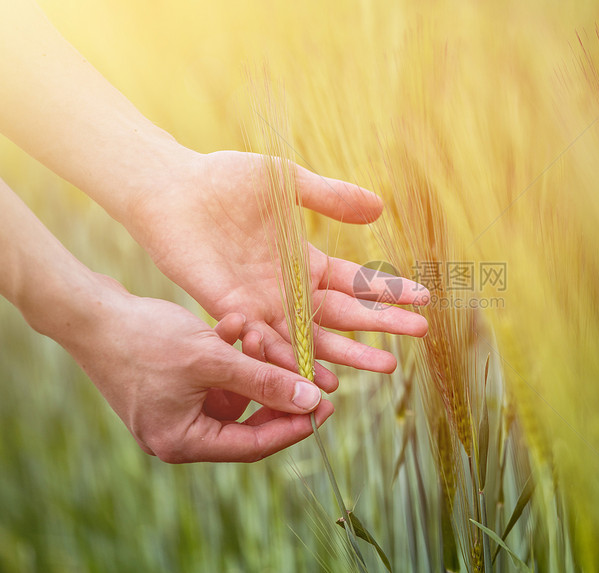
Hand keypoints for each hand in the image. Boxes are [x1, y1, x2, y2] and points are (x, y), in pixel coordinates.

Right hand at [64, 275, 333, 462]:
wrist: (90, 311)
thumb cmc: (144, 339)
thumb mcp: (213, 360)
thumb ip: (264, 382)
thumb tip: (312, 403)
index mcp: (182, 441)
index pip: (252, 445)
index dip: (293, 426)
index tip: (327, 409)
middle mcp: (178, 432)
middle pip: (246, 420)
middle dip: (275, 388)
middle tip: (313, 373)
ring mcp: (175, 409)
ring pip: (234, 391)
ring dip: (252, 362)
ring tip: (258, 331)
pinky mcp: (174, 384)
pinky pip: (216, 375)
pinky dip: (229, 352)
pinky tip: (234, 323)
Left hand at [127, 150, 427, 386]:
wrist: (171, 188)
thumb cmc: (226, 179)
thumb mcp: (288, 182)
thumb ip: (331, 197)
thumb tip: (379, 208)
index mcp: (304, 261)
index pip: (356, 282)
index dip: (389, 291)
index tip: (424, 298)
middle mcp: (289, 289)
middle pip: (345, 314)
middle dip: (383, 325)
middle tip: (420, 335)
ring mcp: (264, 304)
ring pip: (316, 338)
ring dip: (351, 353)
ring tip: (386, 366)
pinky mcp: (236, 312)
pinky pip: (271, 343)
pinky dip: (297, 362)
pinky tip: (325, 378)